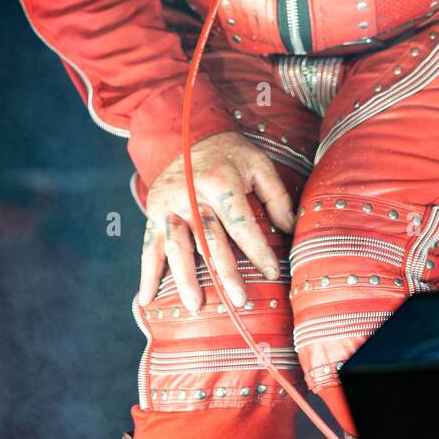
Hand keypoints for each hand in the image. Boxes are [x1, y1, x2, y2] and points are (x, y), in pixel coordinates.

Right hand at [138, 131, 295, 312]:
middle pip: (209, 240)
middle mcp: (191, 195)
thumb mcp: (257, 163)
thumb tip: (291, 229)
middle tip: (238, 300)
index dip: (258, 249)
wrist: (184, 133)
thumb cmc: (228, 152)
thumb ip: (276, 195)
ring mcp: (169, 205)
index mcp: (219, 181)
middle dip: (225, 272)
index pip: (241, 223)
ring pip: (177, 246)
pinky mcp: (153, 212)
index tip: (273, 272)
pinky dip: (147, 273)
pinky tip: (148, 298)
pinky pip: (149, 246)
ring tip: (196, 305)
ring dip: (185, 278)